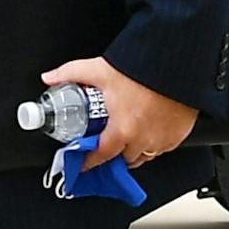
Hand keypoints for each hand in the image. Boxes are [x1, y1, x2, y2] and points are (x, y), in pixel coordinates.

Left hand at [40, 56, 195, 171]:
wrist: (174, 63)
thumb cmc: (141, 68)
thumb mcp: (98, 69)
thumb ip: (70, 74)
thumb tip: (49, 78)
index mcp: (122, 129)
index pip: (101, 155)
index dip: (89, 162)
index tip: (83, 165)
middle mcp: (144, 139)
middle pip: (124, 159)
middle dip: (114, 154)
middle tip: (106, 143)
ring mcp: (163, 138)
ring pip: (146, 156)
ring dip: (134, 151)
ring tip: (126, 137)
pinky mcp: (179, 134)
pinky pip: (164, 147)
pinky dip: (154, 143)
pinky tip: (148, 130)